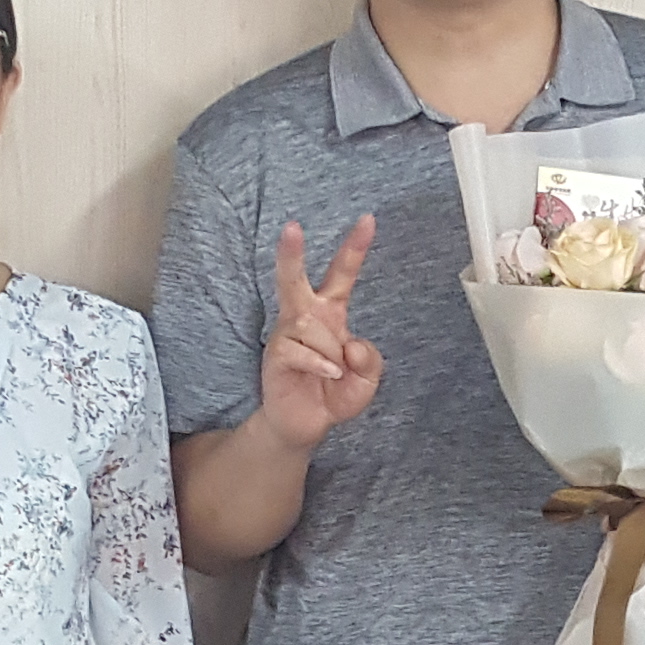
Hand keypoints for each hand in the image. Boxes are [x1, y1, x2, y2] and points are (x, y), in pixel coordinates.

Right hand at [257, 217, 385, 449]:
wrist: (307, 424)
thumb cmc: (335, 393)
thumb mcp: (367, 378)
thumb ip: (370, 359)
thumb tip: (351, 345)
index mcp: (330, 312)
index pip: (342, 274)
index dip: (354, 248)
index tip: (368, 219)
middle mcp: (305, 317)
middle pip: (294, 279)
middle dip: (291, 254)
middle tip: (291, 227)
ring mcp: (286, 335)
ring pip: (309, 325)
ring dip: (330, 350)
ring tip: (334, 372)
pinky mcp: (274, 355)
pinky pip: (298, 350)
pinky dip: (320, 364)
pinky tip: (328, 375)